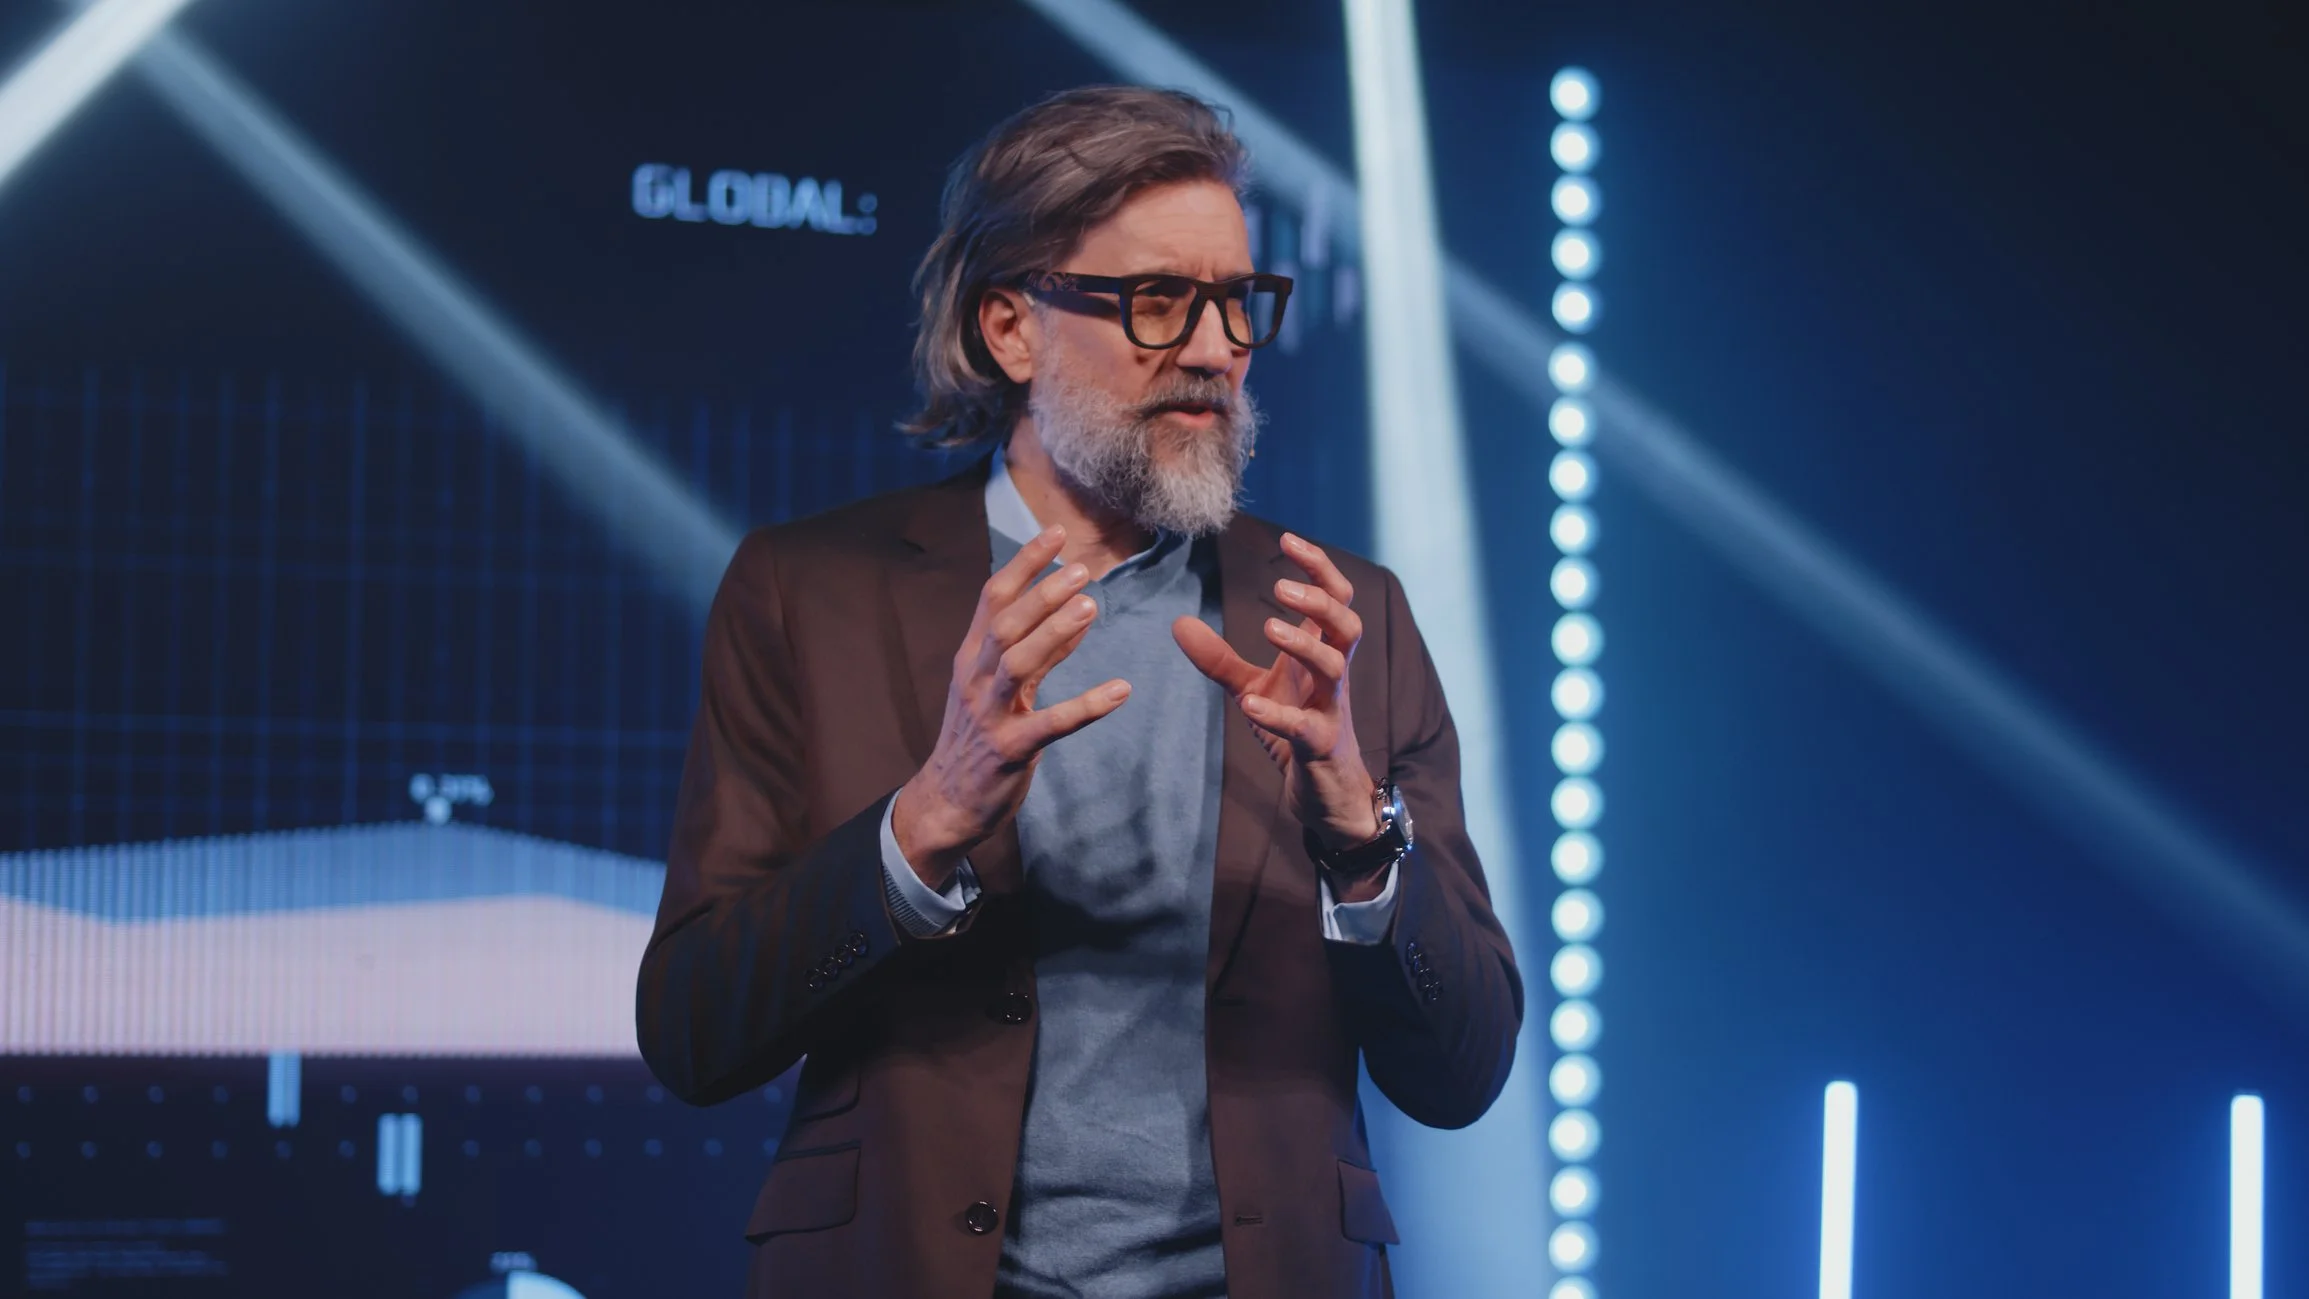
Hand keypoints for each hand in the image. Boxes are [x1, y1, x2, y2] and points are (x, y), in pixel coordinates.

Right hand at [892, 525, 1129, 888]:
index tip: (1057, 534)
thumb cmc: (978, 738)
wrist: (948, 801)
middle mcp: (975, 678)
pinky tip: (1120, 691)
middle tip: (1082, 570)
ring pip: (1017, 663)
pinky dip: (1086, 706)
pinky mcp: (1009, 749)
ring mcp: (989, 714)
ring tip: (1090, 607)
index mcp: (971, 657)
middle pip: (1005, 624)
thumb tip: (1076, 611)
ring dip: (1054, 633)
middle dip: (1042, 593)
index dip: (1024, 564)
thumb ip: (1038, 651)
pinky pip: (1050, 723)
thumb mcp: (999, 687)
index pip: (992, 598)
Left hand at [1173, 532, 1379, 857]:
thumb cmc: (1296, 727)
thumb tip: (1178, 622)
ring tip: (1269, 626)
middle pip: (1347, 624)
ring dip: (1304, 644)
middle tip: (1280, 587)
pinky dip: (1278, 716)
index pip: (1335, 597)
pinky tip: (1250, 705)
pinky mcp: (1319, 746)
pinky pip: (1305, 728)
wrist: (1323, 791)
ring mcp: (1330, 710)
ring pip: (1334, 667)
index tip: (1288, 540)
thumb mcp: (1252, 688)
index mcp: (1321, 653)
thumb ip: (1219, 657)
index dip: (1318, 566)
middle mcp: (1332, 675)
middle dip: (1320, 601)